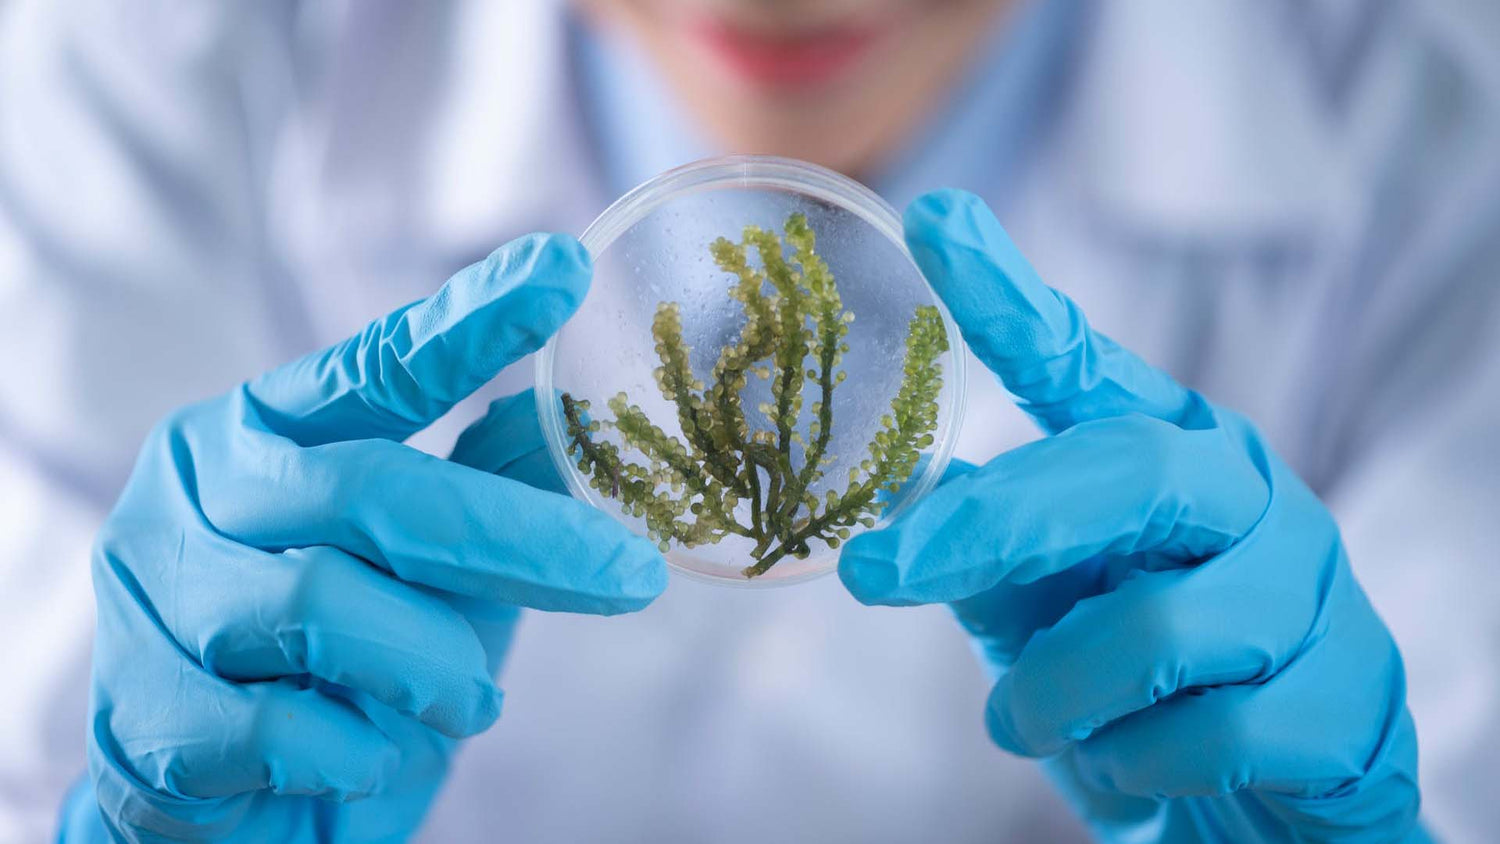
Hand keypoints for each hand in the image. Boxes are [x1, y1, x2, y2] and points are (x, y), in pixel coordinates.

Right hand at [76, 235, 666, 842]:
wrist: (235, 809)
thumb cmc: (338, 666)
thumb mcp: (425, 568)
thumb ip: (482, 488)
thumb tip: (568, 414)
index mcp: (260, 431)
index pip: (374, 366)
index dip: (470, 321)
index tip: (565, 269)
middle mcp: (194, 490)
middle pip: (371, 488)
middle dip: (517, 538)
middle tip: (631, 575)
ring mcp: (155, 598)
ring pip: (326, 607)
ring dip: (435, 666)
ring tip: (473, 700)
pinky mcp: (144, 715)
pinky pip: (286, 726)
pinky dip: (362, 749)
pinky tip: (371, 753)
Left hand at [840, 191, 1423, 841]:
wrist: (1271, 809)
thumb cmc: (1143, 695)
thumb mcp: (1049, 619)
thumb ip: (995, 561)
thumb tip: (906, 504)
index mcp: (1167, 456)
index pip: (1082, 365)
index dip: (1007, 297)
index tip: (934, 221)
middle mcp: (1245, 498)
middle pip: (1123, 471)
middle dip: (991, 527)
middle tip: (878, 575)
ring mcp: (1310, 595)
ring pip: (1154, 629)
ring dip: (1055, 694)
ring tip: (1026, 723)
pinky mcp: (1346, 703)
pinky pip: (1205, 736)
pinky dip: (1130, 767)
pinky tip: (1131, 771)